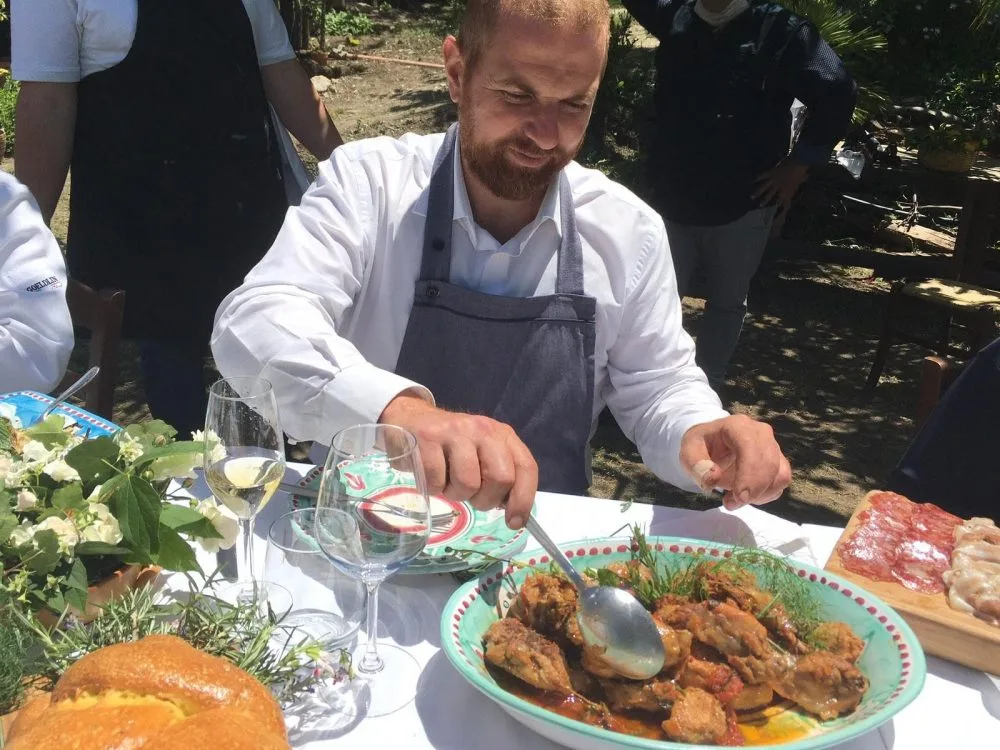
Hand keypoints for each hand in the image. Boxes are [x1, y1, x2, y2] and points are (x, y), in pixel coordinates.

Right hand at [378, 393, 537, 528]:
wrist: (409, 419)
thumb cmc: (450, 447)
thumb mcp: (481, 454)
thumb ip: (499, 476)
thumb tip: (512, 512)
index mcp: (502, 434)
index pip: (526, 467)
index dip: (523, 499)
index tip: (514, 522)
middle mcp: (483, 429)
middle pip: (500, 478)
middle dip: (486, 500)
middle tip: (471, 497)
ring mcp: (455, 432)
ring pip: (468, 483)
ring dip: (456, 495)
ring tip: (447, 483)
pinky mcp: (428, 438)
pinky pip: (437, 481)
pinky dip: (433, 488)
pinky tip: (430, 475)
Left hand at [679, 414, 790, 510]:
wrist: (712, 442)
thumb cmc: (701, 446)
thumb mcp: (688, 453)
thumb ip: (697, 466)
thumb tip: (713, 479)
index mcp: (737, 426)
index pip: (750, 447)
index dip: (749, 474)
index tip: (740, 497)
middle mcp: (760, 433)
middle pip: (770, 462)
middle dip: (754, 489)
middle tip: (731, 503)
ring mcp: (772, 446)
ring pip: (780, 474)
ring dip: (760, 494)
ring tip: (735, 499)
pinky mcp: (778, 461)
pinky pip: (780, 482)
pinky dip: (765, 495)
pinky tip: (746, 495)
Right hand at [751, 159, 808, 217]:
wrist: (798, 163)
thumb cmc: (801, 171)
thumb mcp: (801, 180)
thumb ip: (799, 183)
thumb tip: (804, 180)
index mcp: (786, 190)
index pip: (781, 200)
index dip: (778, 206)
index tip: (774, 212)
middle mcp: (778, 187)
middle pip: (770, 196)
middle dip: (764, 201)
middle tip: (759, 206)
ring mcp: (774, 180)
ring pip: (764, 188)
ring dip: (757, 193)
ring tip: (752, 197)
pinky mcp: (771, 173)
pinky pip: (763, 176)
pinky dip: (757, 178)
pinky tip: (751, 181)